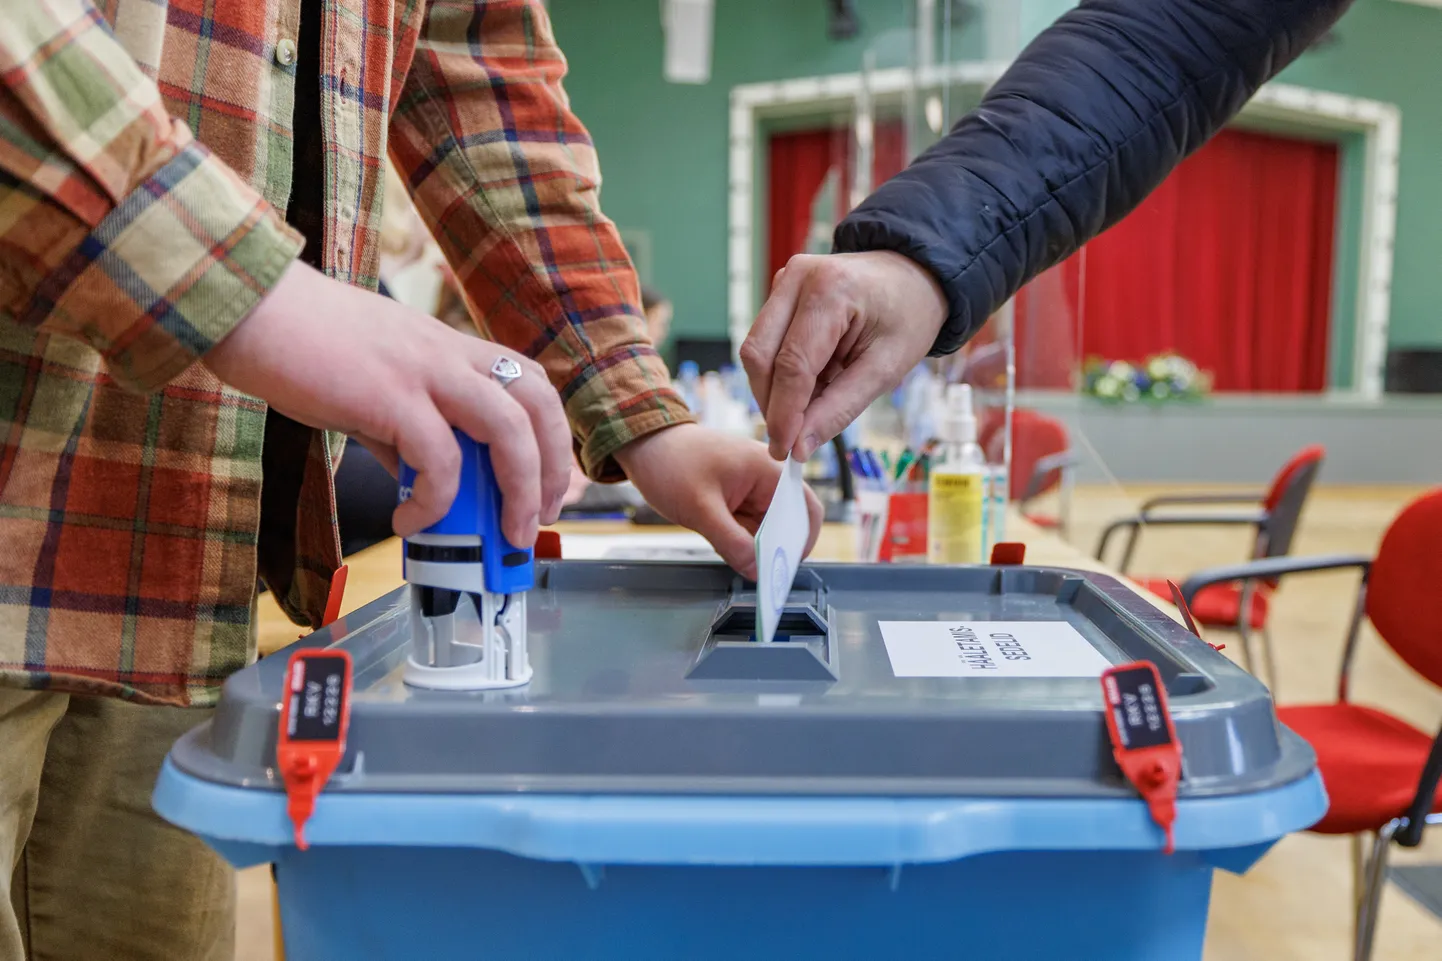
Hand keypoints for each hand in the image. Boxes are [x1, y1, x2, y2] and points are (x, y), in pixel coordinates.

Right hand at [205, 261, 570, 544]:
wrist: (246, 304)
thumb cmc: (299, 345)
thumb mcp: (371, 385)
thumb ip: (402, 429)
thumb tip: (418, 482)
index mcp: (449, 347)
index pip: (528, 382)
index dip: (551, 434)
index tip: (547, 484)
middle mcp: (448, 353)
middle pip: (537, 402)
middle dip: (552, 466)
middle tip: (537, 517)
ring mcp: (423, 371)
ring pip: (508, 427)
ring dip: (519, 488)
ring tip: (503, 531)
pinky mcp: (389, 396)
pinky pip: (438, 459)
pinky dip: (435, 501)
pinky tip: (409, 520)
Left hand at [616, 424, 823, 577]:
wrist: (644, 445)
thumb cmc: (671, 463)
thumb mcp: (700, 509)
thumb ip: (731, 542)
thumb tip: (756, 571)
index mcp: (768, 470)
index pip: (806, 510)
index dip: (800, 542)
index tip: (783, 569)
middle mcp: (767, 479)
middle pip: (788, 523)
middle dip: (775, 548)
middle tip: (758, 572)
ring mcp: (752, 490)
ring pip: (767, 530)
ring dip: (756, 546)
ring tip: (735, 555)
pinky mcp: (738, 499)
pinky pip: (750, 527)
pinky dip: (742, 540)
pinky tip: (727, 547)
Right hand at [740, 251, 946, 461]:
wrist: (915, 278)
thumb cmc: (908, 316)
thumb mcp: (885, 370)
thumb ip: (839, 408)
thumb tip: (799, 446)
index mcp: (831, 291)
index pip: (791, 364)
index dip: (784, 413)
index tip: (785, 450)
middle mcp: (798, 278)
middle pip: (759, 356)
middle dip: (771, 403)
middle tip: (792, 439)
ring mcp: (786, 281)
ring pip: (756, 351)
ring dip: (776, 389)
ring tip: (814, 403)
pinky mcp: (781, 293)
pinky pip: (765, 343)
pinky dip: (782, 374)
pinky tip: (813, 382)